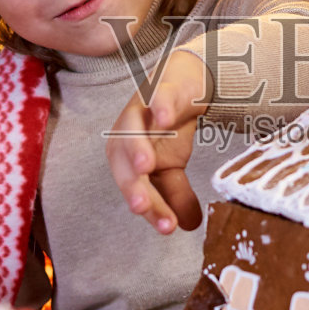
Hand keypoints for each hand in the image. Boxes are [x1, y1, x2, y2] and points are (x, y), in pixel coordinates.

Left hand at [106, 53, 211, 234]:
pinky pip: (157, 97)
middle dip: (131, 184)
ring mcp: (141, 109)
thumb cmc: (170, 126)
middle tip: (141, 206)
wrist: (185, 81)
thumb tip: (186, 226)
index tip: (167, 227)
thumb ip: (176, 194)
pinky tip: (164, 120)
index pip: (135, 187)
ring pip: (130, 128)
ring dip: (135, 147)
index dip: (150, 207)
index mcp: (128, 158)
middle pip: (122, 161)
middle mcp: (128, 134)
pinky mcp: (160, 87)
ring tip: (146, 166)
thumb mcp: (174, 164)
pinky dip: (159, 107)